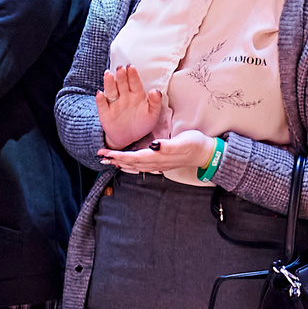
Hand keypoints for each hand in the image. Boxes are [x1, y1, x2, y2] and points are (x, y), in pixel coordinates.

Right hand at [94, 62, 163, 150]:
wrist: (128, 138)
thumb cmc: (141, 123)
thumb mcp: (152, 114)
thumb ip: (155, 103)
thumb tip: (155, 91)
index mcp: (137, 94)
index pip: (134, 82)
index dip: (133, 75)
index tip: (131, 67)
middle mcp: (124, 96)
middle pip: (122, 83)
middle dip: (121, 76)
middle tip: (121, 69)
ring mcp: (114, 103)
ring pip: (111, 90)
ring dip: (109, 82)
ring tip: (108, 75)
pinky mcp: (105, 112)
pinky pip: (102, 104)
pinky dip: (100, 99)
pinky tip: (100, 94)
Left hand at [97, 127, 217, 175]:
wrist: (206, 153)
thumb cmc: (195, 144)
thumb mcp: (183, 142)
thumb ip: (168, 146)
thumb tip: (154, 146)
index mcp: (158, 156)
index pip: (134, 158)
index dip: (119, 156)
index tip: (106, 154)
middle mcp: (156, 162)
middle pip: (131, 163)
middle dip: (115, 160)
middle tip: (100, 156)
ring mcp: (159, 164)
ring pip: (135, 165)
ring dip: (121, 163)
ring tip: (108, 161)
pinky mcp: (162, 162)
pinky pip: (142, 166)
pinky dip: (131, 164)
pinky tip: (127, 164)